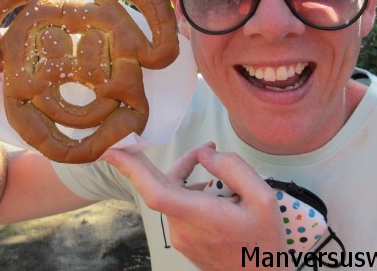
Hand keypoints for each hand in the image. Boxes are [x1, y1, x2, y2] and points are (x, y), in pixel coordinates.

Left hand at [103, 144, 288, 269]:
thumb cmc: (264, 240)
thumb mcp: (263, 198)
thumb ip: (233, 169)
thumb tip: (204, 154)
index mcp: (200, 216)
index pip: (155, 193)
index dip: (132, 171)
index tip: (112, 152)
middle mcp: (183, 228)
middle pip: (158, 186)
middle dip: (145, 160)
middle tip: (137, 136)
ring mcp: (181, 236)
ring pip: (171, 194)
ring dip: (183, 174)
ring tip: (210, 160)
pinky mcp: (184, 240)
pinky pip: (177, 206)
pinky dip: (186, 189)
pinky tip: (208, 184)